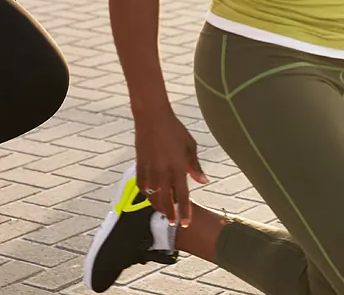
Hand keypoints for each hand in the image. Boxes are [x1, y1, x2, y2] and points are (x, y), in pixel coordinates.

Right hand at [133, 107, 207, 227]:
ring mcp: (149, 171)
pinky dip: (147, 194)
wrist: (153, 119)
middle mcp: (163, 173)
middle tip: (174, 223)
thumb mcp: (190, 147)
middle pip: (166, 201)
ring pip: (152, 197)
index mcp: (177, 168)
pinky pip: (142, 187)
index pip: (182, 196)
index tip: (186, 223)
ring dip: (158, 206)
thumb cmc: (175, 131)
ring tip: (165, 212)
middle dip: (171, 214)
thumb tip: (204, 181)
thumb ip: (195, 167)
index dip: (185, 211)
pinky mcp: (139, 167)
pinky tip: (151, 197)